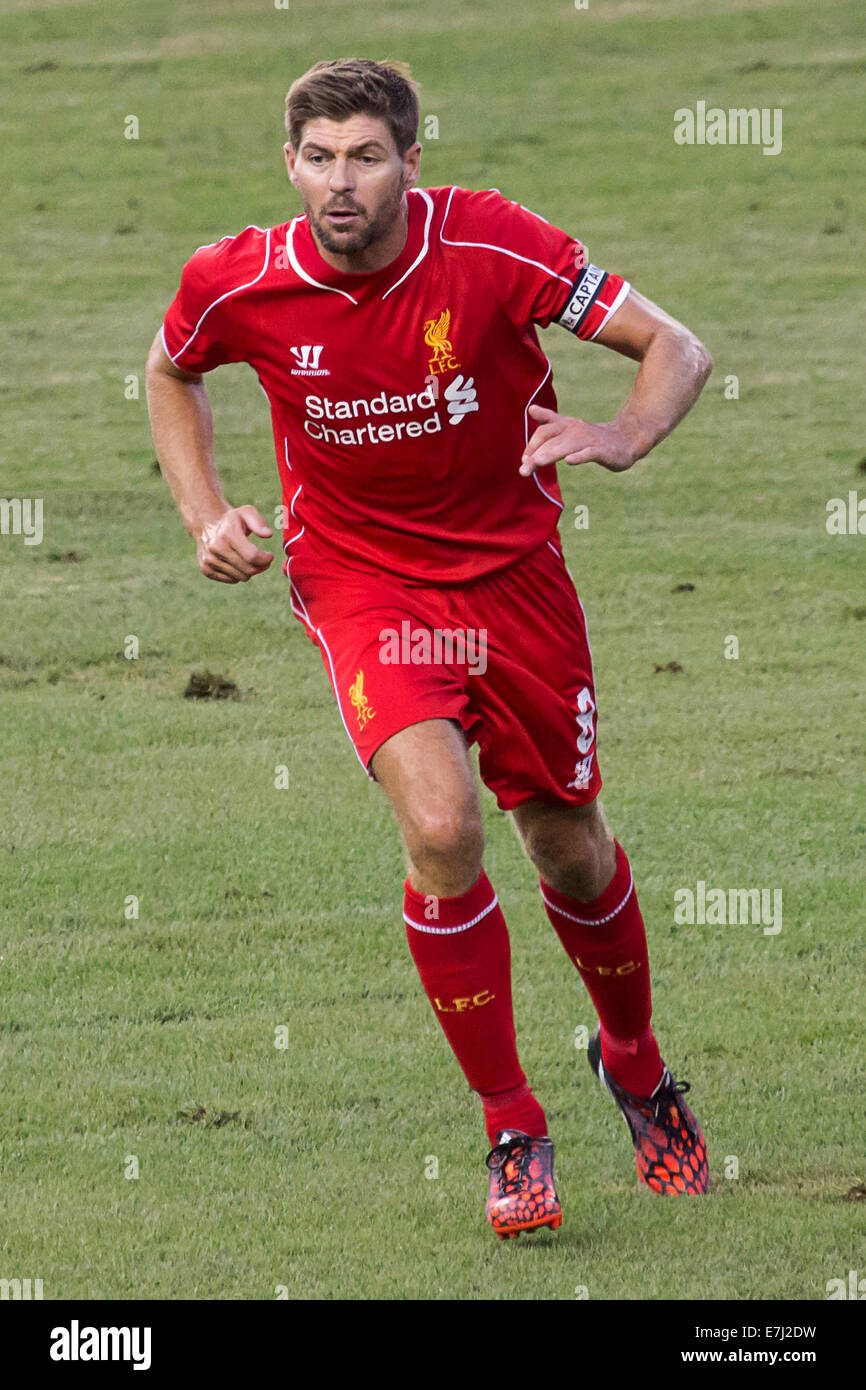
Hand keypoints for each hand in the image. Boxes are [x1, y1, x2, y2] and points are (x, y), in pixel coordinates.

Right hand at [195, 505, 273, 582]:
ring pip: (241, 577)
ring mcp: (209, 560)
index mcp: (227, 534)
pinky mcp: (206, 570)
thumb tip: (268, 534)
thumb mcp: (246, 513)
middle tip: (264, 561)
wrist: (206, 525)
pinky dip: (238, 574)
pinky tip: (237, 563)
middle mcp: (215, 548)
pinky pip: (232, 580)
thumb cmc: (232, 520)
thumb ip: (259, 522)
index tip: (270, 556)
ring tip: (249, 560)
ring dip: (250, 571)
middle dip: (261, 566)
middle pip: (248, 569)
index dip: (265, 559)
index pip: (252, 556)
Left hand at [519, 405, 637, 475]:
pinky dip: (579, 457)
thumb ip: (549, 420)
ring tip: (537, 462)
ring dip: (550, 454)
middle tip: (523, 470)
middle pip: (551, 439)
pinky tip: (569, 461)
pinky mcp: (602, 451)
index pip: (544, 432)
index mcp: (566, 425)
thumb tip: (531, 409)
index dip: (532, 445)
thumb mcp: (569, 427)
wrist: (625, 439)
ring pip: (566, 446)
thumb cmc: (591, 437)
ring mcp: (588, 440)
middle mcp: (575, 430)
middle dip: (535, 454)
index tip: (523, 460)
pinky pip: (589, 453)